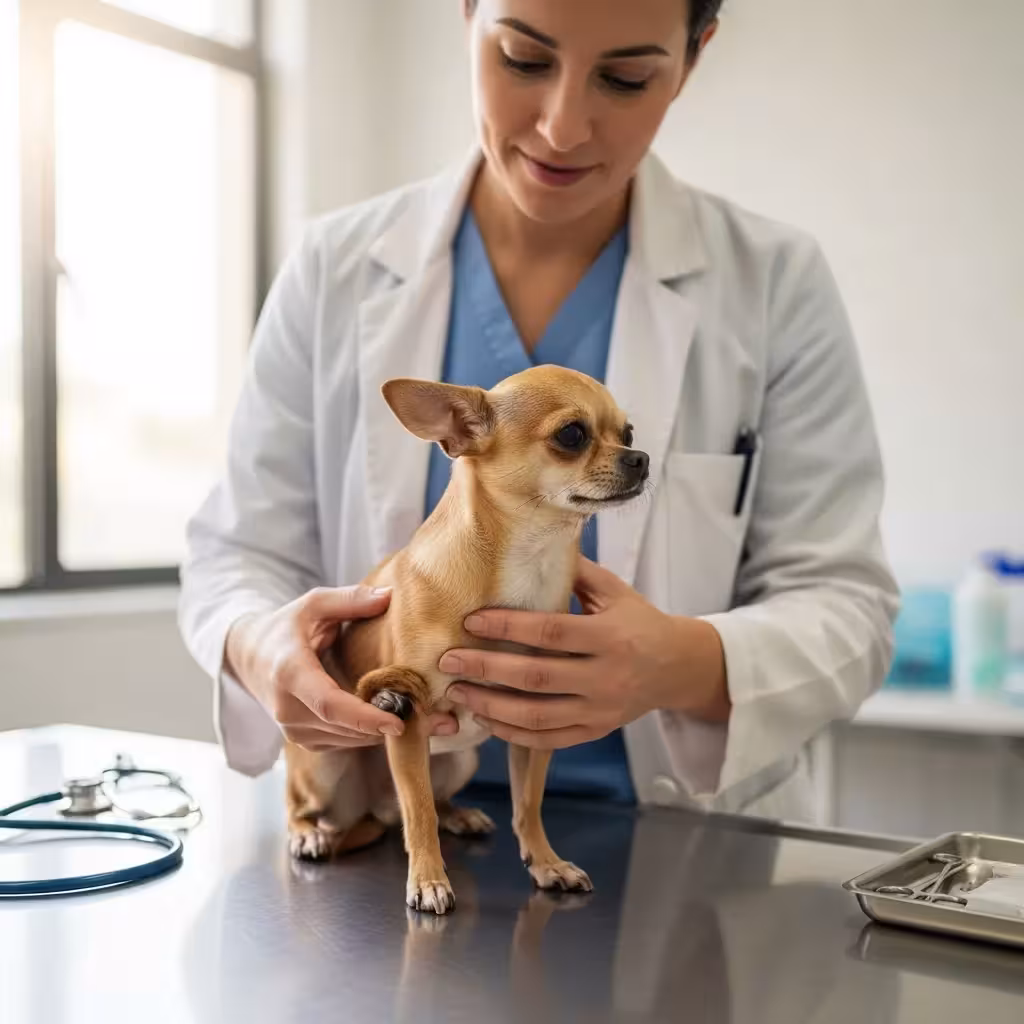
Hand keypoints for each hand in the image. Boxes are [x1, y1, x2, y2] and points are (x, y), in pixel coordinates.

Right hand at [225, 586, 458, 751]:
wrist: (249, 656)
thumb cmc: (285, 626)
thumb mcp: (313, 603)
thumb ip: (350, 600)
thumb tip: (390, 596)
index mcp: (289, 673)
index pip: (329, 704)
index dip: (365, 717)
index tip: (399, 723)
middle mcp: (288, 710)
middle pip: (346, 727)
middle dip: (390, 726)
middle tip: (436, 720)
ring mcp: (294, 730)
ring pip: (350, 739)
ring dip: (385, 733)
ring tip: (430, 722)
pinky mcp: (305, 740)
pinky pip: (346, 742)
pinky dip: (372, 734)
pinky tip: (399, 719)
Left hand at [438, 558, 729, 749]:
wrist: (678, 667)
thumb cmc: (638, 620)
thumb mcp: (615, 591)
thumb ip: (576, 572)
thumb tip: (531, 541)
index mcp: (611, 635)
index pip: (551, 632)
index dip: (507, 627)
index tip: (470, 620)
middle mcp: (606, 676)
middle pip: (537, 677)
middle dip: (486, 669)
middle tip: (447, 660)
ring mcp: (601, 709)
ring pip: (537, 715)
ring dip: (491, 706)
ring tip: (457, 692)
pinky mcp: (596, 731)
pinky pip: (548, 739)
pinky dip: (513, 732)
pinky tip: (485, 718)